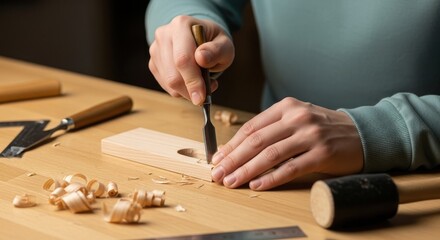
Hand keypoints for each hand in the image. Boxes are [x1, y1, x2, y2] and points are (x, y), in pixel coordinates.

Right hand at [149, 16, 234, 104]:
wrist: (201, 38)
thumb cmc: (214, 43)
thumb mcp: (225, 45)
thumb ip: (217, 51)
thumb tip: (201, 58)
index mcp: (181, 25)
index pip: (183, 59)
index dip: (192, 81)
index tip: (201, 98)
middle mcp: (164, 35)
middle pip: (173, 75)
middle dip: (191, 91)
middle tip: (207, 95)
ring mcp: (156, 49)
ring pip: (168, 83)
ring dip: (188, 91)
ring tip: (203, 83)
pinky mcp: (154, 63)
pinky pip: (166, 85)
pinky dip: (181, 90)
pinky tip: (192, 81)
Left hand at [211, 97, 363, 189]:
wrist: (362, 132)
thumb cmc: (324, 128)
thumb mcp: (297, 119)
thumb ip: (273, 129)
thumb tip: (240, 149)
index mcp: (287, 107)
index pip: (252, 127)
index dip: (232, 144)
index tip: (218, 158)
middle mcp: (297, 118)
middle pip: (257, 141)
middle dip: (234, 159)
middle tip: (218, 173)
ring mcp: (311, 135)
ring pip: (270, 155)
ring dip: (247, 170)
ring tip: (232, 181)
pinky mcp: (322, 154)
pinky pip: (291, 168)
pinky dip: (271, 177)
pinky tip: (257, 184)